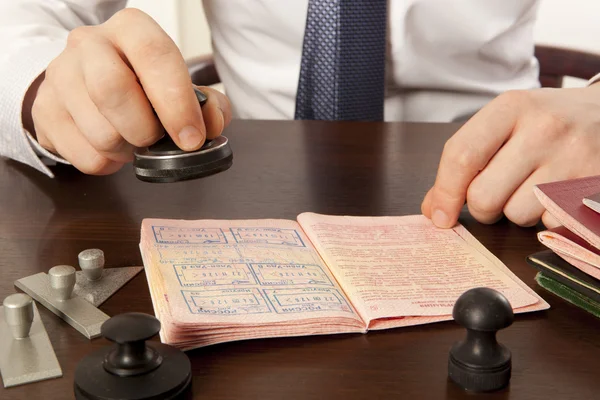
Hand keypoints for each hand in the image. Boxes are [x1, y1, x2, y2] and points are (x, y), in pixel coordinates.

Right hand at [26, 8, 230, 174]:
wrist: (88, 86)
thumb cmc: (143, 86)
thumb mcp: (183, 88)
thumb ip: (209, 104)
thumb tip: (211, 123)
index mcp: (131, 29)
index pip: (154, 55)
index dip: (177, 102)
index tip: (191, 137)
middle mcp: (89, 44)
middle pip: (112, 89)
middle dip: (144, 129)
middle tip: (156, 139)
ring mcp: (60, 75)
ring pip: (100, 132)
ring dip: (127, 150)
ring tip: (133, 140)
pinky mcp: (45, 110)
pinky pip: (85, 156)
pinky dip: (109, 163)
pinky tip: (112, 148)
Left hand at [421, 85, 599, 228]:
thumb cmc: (546, 121)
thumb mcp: (505, 123)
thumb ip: (466, 160)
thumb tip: (432, 208)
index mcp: (512, 107)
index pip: (462, 155)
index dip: (444, 192)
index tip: (438, 215)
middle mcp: (544, 129)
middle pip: (484, 196)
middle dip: (481, 207)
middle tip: (493, 196)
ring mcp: (574, 157)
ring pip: (516, 215)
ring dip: (515, 212)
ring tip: (530, 188)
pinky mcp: (593, 184)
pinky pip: (549, 224)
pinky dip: (545, 217)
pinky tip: (554, 194)